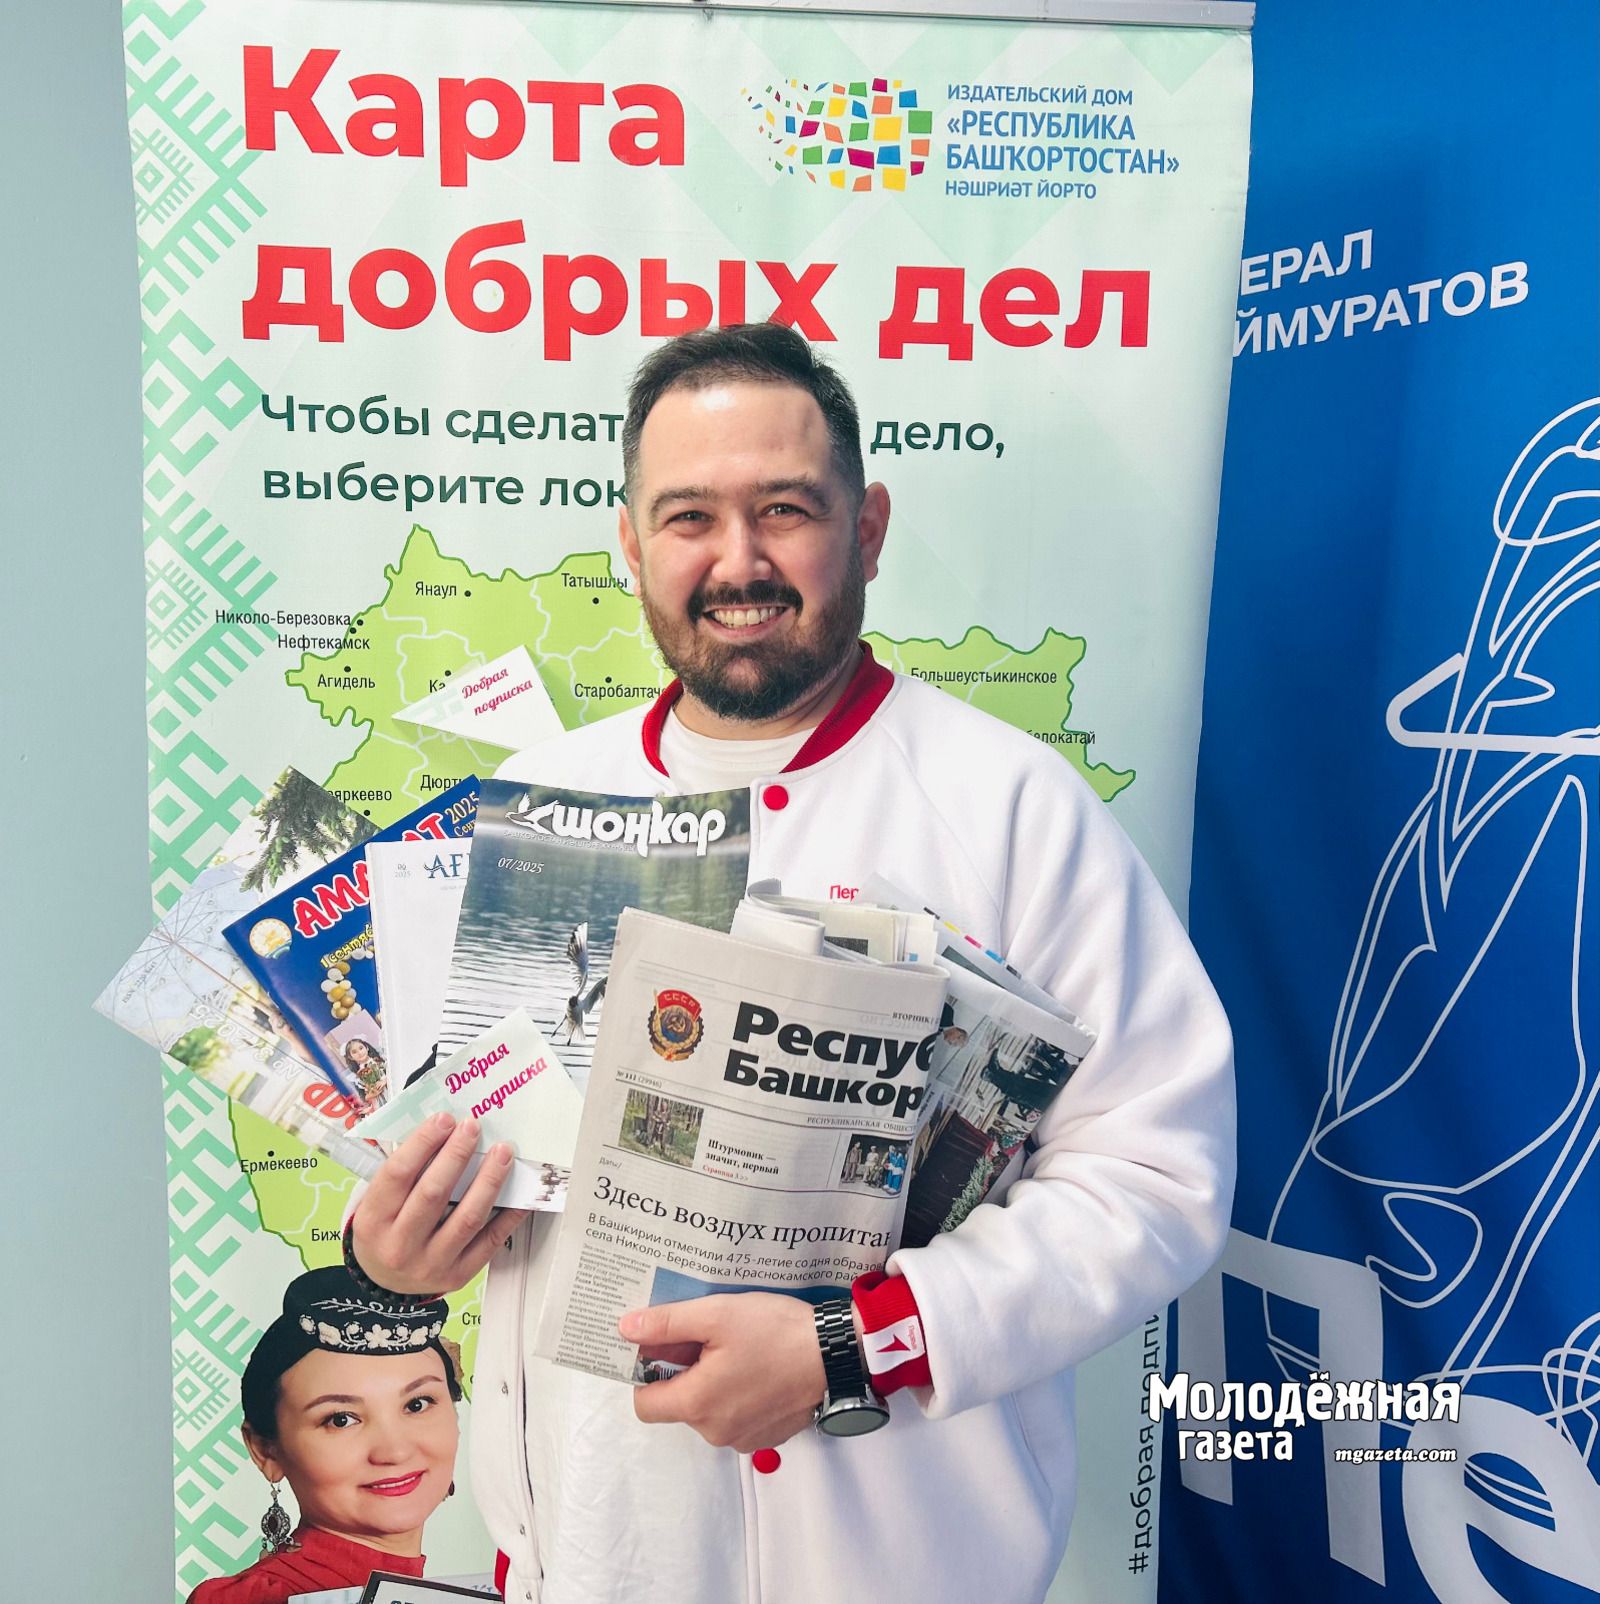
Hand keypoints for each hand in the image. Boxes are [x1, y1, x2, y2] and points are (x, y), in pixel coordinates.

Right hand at [350, 1113, 530, 1294]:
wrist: (385, 1283)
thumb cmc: (385, 1230)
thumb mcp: (376, 1204)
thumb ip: (404, 1173)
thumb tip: (445, 1131)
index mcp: (373, 1221)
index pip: (398, 1174)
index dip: (422, 1143)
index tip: (445, 1118)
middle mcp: (399, 1245)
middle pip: (433, 1193)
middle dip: (457, 1155)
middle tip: (474, 1126)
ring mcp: (430, 1264)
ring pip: (467, 1218)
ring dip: (489, 1181)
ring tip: (503, 1153)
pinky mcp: (458, 1275)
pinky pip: (490, 1241)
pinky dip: (509, 1215)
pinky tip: (522, 1193)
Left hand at [619, 1294, 825, 1452]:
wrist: (837, 1355)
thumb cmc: (776, 1332)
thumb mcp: (717, 1314)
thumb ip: (667, 1323)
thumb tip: (624, 1329)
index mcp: (697, 1405)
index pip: (643, 1404)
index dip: (646, 1373)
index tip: (666, 1346)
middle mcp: (715, 1432)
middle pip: (678, 1404)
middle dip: (685, 1371)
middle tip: (710, 1337)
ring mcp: (744, 1439)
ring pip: (708, 1410)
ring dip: (712, 1382)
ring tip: (739, 1349)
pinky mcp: (767, 1436)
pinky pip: (735, 1417)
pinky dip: (738, 1394)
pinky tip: (758, 1366)